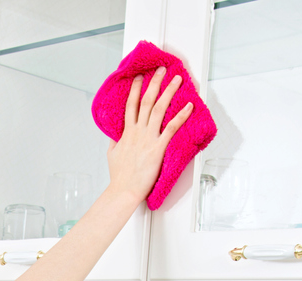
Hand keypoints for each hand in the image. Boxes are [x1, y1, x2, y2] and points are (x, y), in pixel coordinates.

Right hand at [106, 66, 192, 202]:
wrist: (124, 190)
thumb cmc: (119, 176)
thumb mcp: (112, 155)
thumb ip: (115, 142)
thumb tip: (115, 136)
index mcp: (127, 133)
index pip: (131, 105)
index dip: (135, 89)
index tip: (139, 77)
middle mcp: (137, 132)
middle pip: (146, 101)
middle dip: (154, 83)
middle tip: (161, 69)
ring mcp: (148, 139)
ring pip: (159, 109)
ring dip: (169, 92)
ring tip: (177, 79)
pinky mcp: (158, 148)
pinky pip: (171, 128)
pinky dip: (181, 115)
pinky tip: (189, 106)